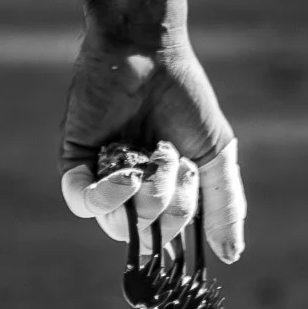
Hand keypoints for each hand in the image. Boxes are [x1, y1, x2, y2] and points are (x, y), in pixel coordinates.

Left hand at [59, 27, 246, 260]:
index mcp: (165, 195)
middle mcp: (133, 193)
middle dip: (174, 204)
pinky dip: (109, 197)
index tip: (193, 202)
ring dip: (149, 193)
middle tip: (178, 161)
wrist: (151, 52)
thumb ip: (224, 206)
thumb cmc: (186, 98)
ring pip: (121, 224)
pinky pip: (85, 204)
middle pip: (150, 235)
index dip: (184, 232)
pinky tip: (127, 176)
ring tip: (157, 154)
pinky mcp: (75, 164)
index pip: (171, 239)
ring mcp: (103, 180)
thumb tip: (231, 256)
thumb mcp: (215, 156)